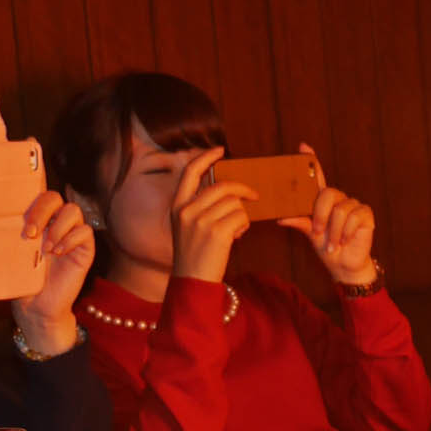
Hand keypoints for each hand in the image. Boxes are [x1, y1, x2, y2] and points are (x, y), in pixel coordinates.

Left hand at [11, 190, 93, 354]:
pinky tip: (58, 253)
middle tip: (30, 233)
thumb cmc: (20, 280)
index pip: (37, 193)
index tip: (18, 218)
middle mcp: (54, 222)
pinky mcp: (84, 249)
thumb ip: (5, 234)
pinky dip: (71, 239)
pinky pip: (85, 232)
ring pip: (73, 210)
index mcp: (36, 219)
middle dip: (41, 211)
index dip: (31, 196)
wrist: (35, 307)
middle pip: (54, 197)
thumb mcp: (8, 254)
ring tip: (46, 248)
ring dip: (57, 227)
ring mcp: (71, 234)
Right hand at [171, 148, 256, 283]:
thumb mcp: (186, 226)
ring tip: (236, 229)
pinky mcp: (217, 232)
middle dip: (242, 190)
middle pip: (222, 186)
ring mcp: (201, 221)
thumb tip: (227, 189)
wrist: (192, 281)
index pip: (190, 172)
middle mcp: (187, 211)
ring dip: (242, 214)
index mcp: (177, 206)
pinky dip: (244, 225)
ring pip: (234, 203)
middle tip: (254, 196)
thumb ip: (199, 206)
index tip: (221, 150)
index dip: (206, 157)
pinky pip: (241, 217)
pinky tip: (237, 236)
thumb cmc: (194, 254)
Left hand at [278, 143, 376, 286]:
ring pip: (340, 210)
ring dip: (334, 232)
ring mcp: (353, 205)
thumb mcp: (310, 234)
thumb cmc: (327, 247)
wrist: (343, 264)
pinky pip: (353, 217)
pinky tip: (345, 241)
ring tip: (333, 245)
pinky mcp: (366, 214)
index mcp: (323, 201)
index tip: (303, 146)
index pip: (317, 176)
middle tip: (318, 233)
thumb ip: (300, 221)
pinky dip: (346, 233)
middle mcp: (339, 199)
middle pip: (328, 193)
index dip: (312, 161)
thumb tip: (280, 218)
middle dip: (321, 216)